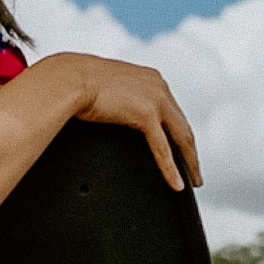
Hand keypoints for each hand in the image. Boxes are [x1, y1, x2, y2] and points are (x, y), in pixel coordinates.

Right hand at [43, 53, 200, 190]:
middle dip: (190, 150)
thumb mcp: (108, 87)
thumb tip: (114, 110)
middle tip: (195, 171)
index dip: (178, 132)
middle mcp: (159, 86)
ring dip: (189, 162)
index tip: (182, 149)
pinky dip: (171, 168)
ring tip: (194, 181)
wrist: (68, 78)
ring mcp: (155, 99)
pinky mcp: (147, 114)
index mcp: (151, 78)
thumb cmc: (77, 81)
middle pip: (182, 125)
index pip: (172, 110)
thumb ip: (120, 97)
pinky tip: (176, 184)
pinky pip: (163, 148)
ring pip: (181, 137)